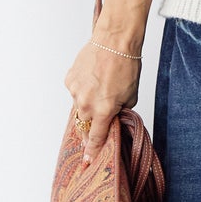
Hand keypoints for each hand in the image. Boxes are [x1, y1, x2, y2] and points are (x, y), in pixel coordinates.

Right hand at [63, 30, 143, 168]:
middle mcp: (86, 104)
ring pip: (79, 106)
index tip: (87, 161)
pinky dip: (83, 88)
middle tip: (101, 113)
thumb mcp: (131, 96)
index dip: (92, 151)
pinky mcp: (69, 79)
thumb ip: (120, 111)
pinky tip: (93, 78)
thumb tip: (113, 116)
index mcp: (103, 110)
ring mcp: (75, 91)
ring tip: (101, 86)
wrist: (114, 40)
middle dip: (92, 122)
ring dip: (88, 102)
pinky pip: (75, 91)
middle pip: (85, 124)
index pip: (95, 138)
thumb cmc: (126, 66)